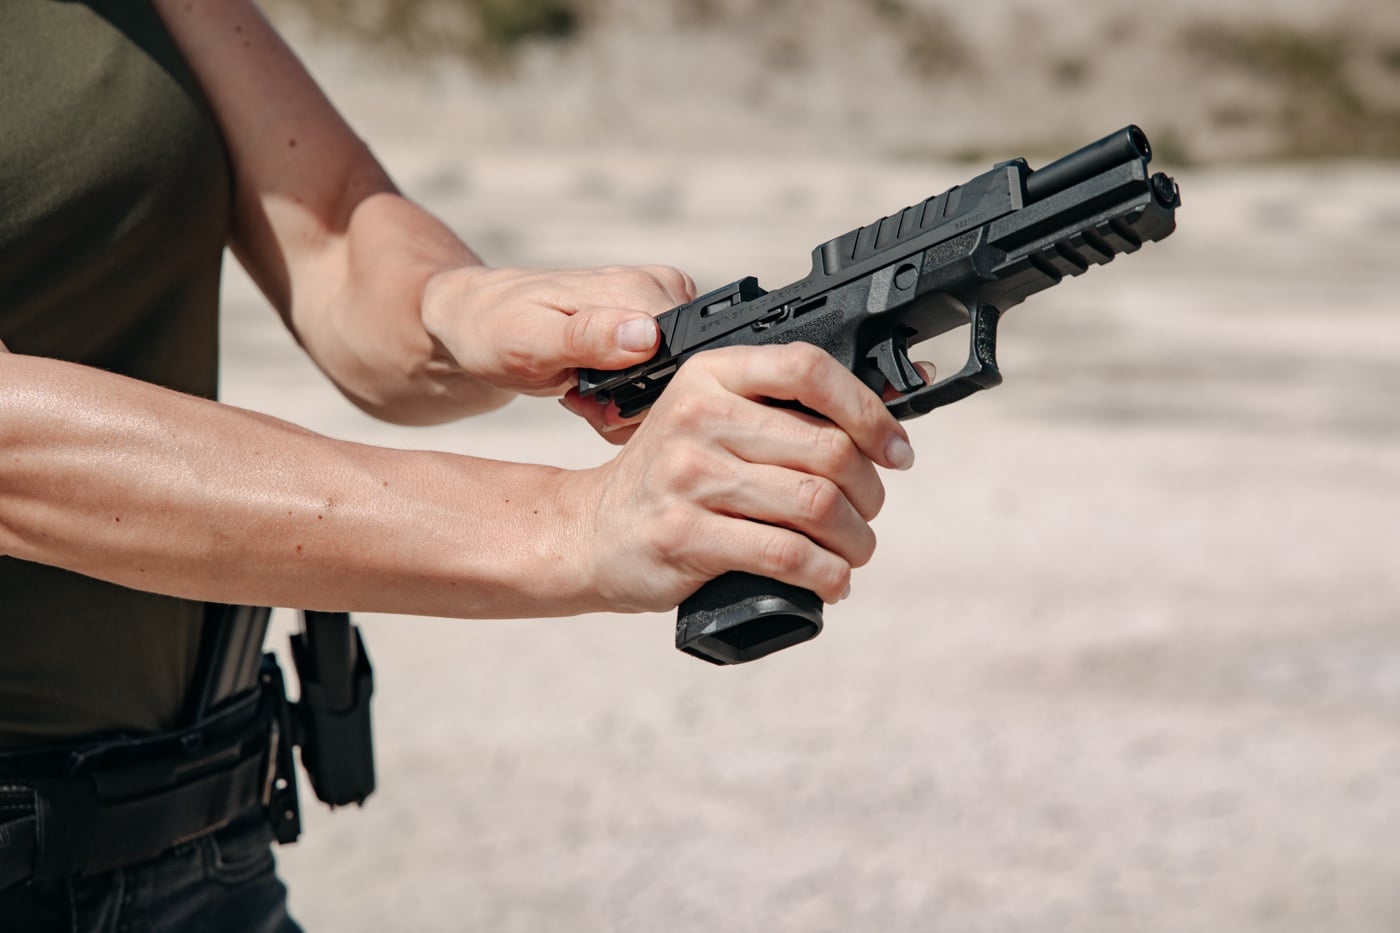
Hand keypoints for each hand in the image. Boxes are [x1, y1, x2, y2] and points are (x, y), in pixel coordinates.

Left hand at [421, 264, 694, 396]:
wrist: (478, 319)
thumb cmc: (495, 326)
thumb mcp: (531, 338)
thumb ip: (589, 338)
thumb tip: (647, 336)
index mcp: (640, 289)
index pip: (686, 360)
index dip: (648, 398)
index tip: (599, 405)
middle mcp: (661, 292)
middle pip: (684, 376)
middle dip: (634, 407)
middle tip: (582, 402)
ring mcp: (659, 310)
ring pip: (672, 386)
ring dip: (626, 408)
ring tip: (580, 395)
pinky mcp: (653, 329)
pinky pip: (659, 382)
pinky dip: (626, 402)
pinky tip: (592, 393)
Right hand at [567, 342, 915, 612]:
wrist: (590, 532)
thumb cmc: (670, 479)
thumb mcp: (709, 421)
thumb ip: (777, 414)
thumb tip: (882, 426)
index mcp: (712, 375)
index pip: (808, 369)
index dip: (869, 412)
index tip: (895, 450)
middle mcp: (698, 416)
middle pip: (827, 448)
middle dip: (868, 493)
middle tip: (866, 515)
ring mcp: (689, 476)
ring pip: (815, 504)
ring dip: (854, 540)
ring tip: (852, 553)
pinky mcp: (684, 535)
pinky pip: (785, 553)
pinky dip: (825, 574)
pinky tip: (830, 582)